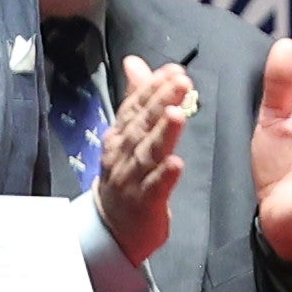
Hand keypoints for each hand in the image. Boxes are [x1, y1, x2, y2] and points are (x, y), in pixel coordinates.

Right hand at [94, 60, 196, 271]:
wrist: (111, 228)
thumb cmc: (125, 176)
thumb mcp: (126, 134)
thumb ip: (134, 98)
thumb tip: (134, 62)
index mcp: (119, 136)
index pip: (134, 107)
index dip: (152, 88)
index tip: (173, 71)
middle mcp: (122, 155)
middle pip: (141, 126)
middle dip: (160, 103)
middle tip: (181, 83)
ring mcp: (131, 180)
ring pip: (146, 154)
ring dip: (161, 134)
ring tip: (177, 115)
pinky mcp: (144, 205)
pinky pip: (154, 189)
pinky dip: (164, 177)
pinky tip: (176, 164)